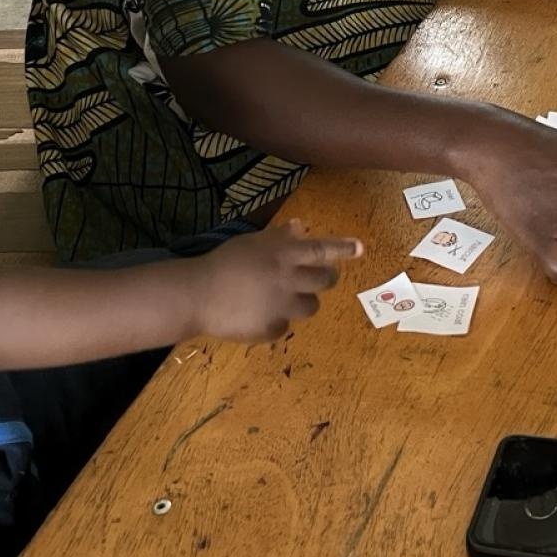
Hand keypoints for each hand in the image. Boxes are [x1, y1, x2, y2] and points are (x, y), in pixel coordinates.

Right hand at [192, 220, 363, 341]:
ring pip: (311, 307)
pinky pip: (284, 326)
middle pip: (325, 281)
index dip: (343, 249)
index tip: (361, 248)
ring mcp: (282, 307)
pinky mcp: (271, 330)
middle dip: (325, 278)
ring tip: (281, 297)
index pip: (323, 250)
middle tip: (316, 278)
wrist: (196, 295)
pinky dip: (276, 321)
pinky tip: (258, 314)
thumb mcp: (252, 242)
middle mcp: (289, 280)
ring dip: (302, 301)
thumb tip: (300, 227)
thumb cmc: (223, 262)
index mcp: (284, 255)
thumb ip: (278, 237)